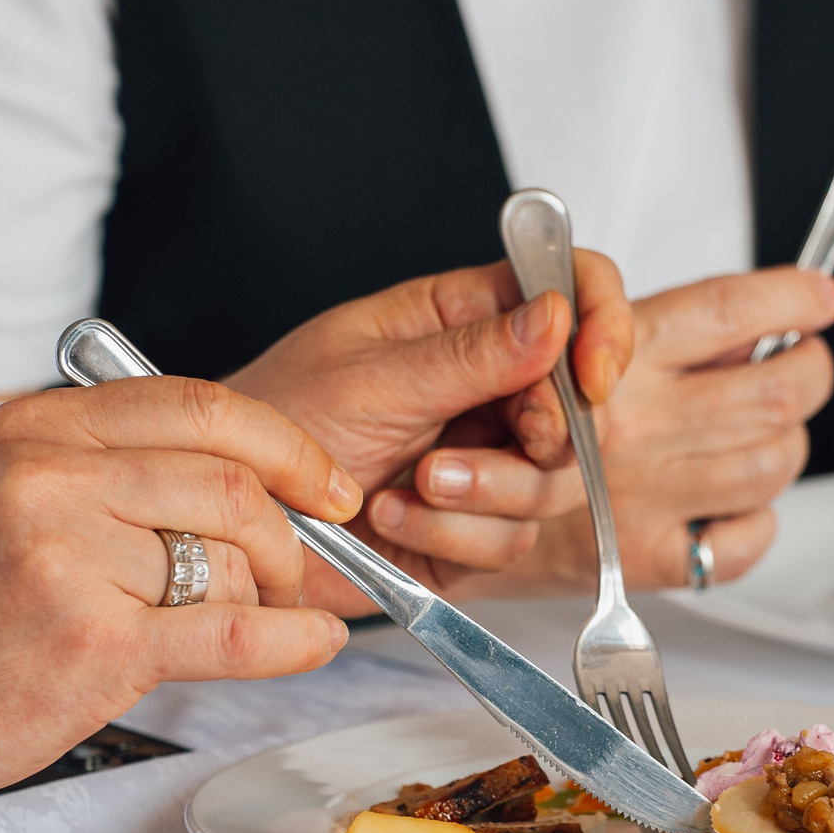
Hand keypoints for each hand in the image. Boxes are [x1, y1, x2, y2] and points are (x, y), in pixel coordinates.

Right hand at [0, 375, 361, 807]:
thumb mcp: (8, 495)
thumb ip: (108, 470)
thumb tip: (247, 480)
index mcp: (35, 428)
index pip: (200, 406)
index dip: (288, 446)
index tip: (328, 486)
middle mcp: (48, 476)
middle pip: (229, 481)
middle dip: (287, 534)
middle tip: (297, 574)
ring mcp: (67, 558)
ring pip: (230, 559)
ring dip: (268, 598)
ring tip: (254, 622)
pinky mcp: (91, 642)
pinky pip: (232, 632)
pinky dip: (292, 640)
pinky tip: (313, 642)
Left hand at [224, 255, 631, 608]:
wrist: (229, 514)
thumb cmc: (272, 420)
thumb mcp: (370, 377)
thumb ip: (471, 354)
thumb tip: (557, 313)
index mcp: (464, 319)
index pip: (572, 291)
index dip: (604, 325)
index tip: (594, 374)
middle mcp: (487, 387)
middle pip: (583, 407)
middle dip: (542, 441)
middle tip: (481, 449)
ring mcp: (487, 460)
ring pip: (555, 485)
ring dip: (484, 495)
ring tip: (412, 485)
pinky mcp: (472, 531)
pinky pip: (511, 542)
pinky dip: (450, 538)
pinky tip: (391, 520)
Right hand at [422, 267, 833, 592]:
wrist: (374, 522)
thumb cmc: (417, 429)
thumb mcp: (488, 335)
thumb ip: (570, 311)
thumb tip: (638, 302)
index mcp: (613, 367)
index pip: (732, 313)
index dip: (792, 295)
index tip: (820, 293)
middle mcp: (642, 434)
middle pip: (778, 390)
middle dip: (808, 365)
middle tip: (807, 354)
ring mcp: (652, 502)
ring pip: (771, 460)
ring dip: (784, 435)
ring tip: (774, 418)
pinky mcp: (647, 561)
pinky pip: (740, 542)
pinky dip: (754, 518)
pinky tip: (737, 497)